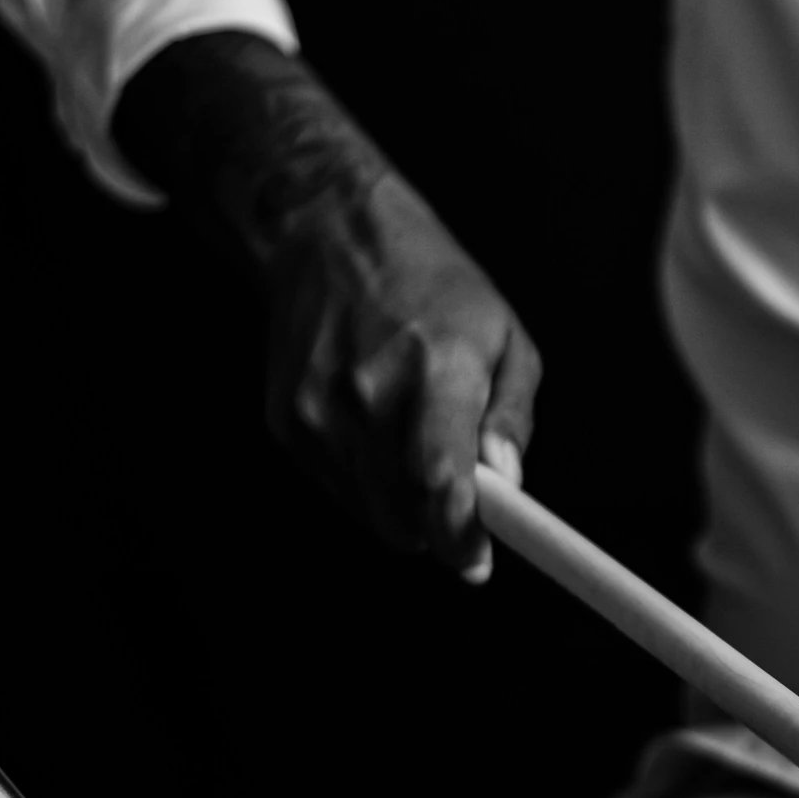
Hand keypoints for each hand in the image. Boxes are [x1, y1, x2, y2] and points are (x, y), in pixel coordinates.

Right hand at [114, 33, 542, 581]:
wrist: (329, 233)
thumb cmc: (435, 286)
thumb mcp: (504, 336)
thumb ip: (511, 417)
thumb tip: (506, 484)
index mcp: (434, 370)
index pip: (439, 480)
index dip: (458, 536)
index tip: (475, 564)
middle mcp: (368, 393)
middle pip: (403, 511)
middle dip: (440, 527)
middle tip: (464, 508)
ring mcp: (318, 409)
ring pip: (372, 508)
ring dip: (405, 505)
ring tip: (419, 443)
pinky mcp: (287, 420)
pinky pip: (339, 486)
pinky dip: (368, 481)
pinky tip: (378, 430)